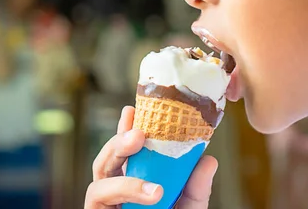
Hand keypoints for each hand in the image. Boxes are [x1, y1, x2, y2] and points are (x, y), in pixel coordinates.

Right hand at [85, 106, 217, 208]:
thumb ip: (195, 187)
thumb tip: (209, 159)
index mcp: (133, 183)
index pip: (126, 152)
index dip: (126, 129)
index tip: (133, 108)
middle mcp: (114, 192)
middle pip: (107, 158)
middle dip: (119, 138)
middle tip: (137, 127)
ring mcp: (104, 205)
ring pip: (99, 174)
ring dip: (118, 156)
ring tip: (139, 145)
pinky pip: (99, 197)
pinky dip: (126, 189)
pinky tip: (152, 191)